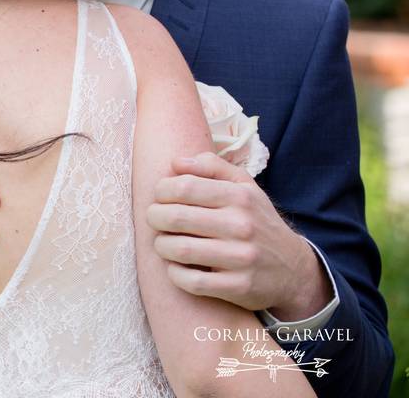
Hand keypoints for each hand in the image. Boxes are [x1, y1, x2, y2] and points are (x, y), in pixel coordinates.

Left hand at [147, 152, 332, 319]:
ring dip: (161, 246)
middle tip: (155, 220)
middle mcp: (242, 225)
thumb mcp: (244, 187)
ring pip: (180, 250)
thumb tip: (176, 162)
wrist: (294, 269)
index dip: (161, 191)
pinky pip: (192, 281)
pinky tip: (175, 267)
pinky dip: (175, 274)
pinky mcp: (238, 287)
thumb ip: (211, 167)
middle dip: (154, 218)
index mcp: (239, 197)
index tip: (160, 197)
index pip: (184, 187)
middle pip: (176, 217)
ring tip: (163, 243)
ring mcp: (241, 258)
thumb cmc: (256, 221)